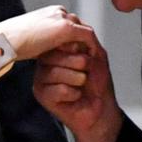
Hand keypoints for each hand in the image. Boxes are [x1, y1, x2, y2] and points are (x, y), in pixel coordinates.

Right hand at [0, 5, 98, 60]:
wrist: (6, 39)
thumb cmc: (12, 41)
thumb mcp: (32, 39)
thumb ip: (44, 40)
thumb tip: (47, 49)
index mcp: (50, 13)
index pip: (71, 23)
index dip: (76, 39)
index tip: (80, 53)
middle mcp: (59, 12)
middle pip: (80, 25)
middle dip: (85, 41)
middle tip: (91, 57)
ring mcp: (63, 18)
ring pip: (85, 29)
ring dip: (90, 44)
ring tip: (93, 60)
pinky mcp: (66, 28)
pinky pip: (87, 36)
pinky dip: (92, 47)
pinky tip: (92, 59)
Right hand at [33, 24, 123, 141]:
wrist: (100, 109)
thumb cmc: (97, 83)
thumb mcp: (96, 56)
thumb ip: (86, 40)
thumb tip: (71, 32)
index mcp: (56, 51)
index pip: (59, 40)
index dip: (77, 48)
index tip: (87, 59)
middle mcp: (44, 63)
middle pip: (57, 55)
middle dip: (79, 64)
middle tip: (85, 75)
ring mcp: (41, 78)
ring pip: (58, 72)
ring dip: (78, 80)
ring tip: (81, 85)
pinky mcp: (41, 94)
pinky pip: (59, 89)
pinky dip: (74, 94)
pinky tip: (75, 96)